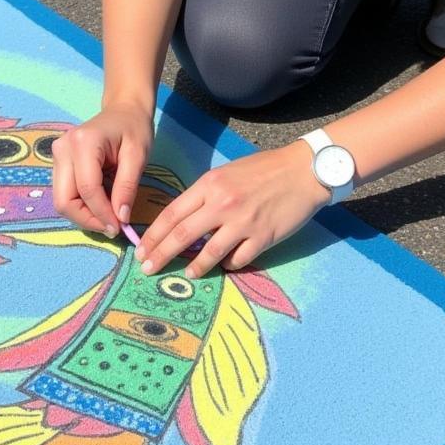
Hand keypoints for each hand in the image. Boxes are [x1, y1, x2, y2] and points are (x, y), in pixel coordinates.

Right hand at [51, 103, 153, 237]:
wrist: (123, 110)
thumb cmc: (134, 128)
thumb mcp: (138, 155)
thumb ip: (127, 186)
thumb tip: (120, 218)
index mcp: (83, 143)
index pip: (87, 189)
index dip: (102, 214)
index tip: (119, 228)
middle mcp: (62, 149)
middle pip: (64, 199)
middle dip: (87, 219)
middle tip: (112, 228)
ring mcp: (57, 156)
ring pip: (62, 200)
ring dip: (84, 215)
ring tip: (109, 218)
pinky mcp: (59, 163)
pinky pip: (65, 193)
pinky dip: (82, 206)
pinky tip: (101, 205)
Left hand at [135, 142, 330, 278]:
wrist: (303, 170)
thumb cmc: (264, 169)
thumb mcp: (227, 173)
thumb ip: (205, 194)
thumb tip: (185, 219)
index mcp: (210, 185)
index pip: (173, 214)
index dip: (154, 235)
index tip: (142, 249)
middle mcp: (222, 204)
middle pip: (182, 235)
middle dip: (161, 255)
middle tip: (147, 269)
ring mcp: (243, 222)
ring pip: (209, 253)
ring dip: (195, 267)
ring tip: (187, 275)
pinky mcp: (262, 238)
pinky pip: (238, 259)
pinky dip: (228, 265)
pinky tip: (225, 265)